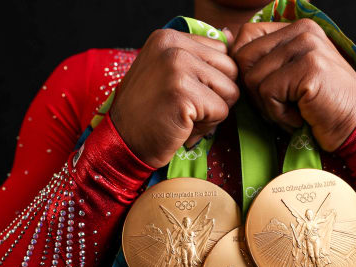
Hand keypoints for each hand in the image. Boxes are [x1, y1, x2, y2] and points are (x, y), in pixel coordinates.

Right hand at [110, 28, 238, 167]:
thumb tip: (231, 35)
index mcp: (169, 37)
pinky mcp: (184, 93)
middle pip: (231, 70)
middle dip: (217, 95)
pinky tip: (182, 126)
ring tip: (184, 117)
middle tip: (187, 108)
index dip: (213, 80)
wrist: (123, 141)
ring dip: (213, 112)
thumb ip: (198, 56)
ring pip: (231, 91)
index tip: (186, 92)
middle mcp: (173, 46)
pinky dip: (207, 126)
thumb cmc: (149, 111)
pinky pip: (222, 111)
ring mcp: (178, 67)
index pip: (222, 52)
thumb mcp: (169, 71)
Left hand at [230, 19, 355, 151]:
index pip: (246, 36)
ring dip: (268, 106)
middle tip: (281, 106)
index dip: (246, 69)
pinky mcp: (309, 68)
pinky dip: (279, 114)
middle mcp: (303, 31)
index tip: (268, 92)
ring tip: (294, 111)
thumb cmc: (321, 108)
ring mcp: (307, 47)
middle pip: (244, 58)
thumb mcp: (289, 77)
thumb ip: (263, 57)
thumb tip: (223, 38)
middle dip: (255, 92)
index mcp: (297, 28)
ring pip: (253, 78)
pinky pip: (267, 93)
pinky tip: (301, 116)